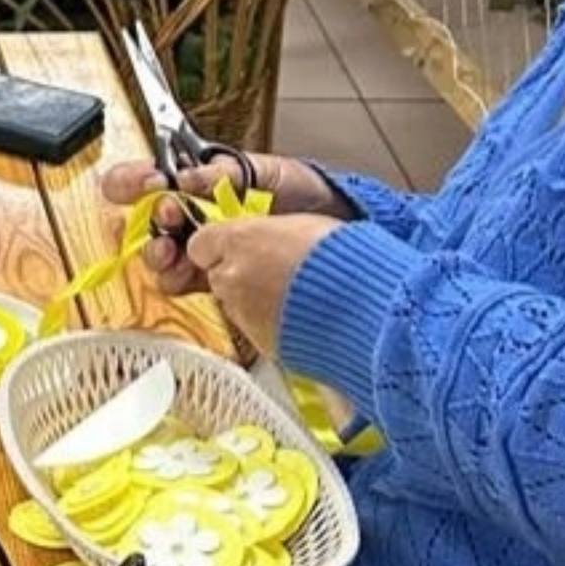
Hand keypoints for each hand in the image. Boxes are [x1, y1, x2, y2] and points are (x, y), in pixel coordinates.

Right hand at [99, 150, 355, 300]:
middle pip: (147, 221)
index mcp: (197, 184)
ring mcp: (199, 249)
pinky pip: (181, 282)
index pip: (150, 180)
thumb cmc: (304, 192)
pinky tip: (189, 273)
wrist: (335, 227)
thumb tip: (187, 179)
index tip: (151, 183)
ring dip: (159, 253)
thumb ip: (224, 174)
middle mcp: (191, 217)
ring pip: (159, 255)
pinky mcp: (212, 278)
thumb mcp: (265, 171)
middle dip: (151, 220)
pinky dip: (179, 279)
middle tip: (169, 217)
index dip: (137, 181)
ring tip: (173, 251)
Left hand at [178, 210, 341, 355]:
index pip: (200, 243)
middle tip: (275, 271)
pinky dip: (270, 321)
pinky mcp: (257, 340)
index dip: (219, 246)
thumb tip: (262, 238)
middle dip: (239, 274)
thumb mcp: (303, 225)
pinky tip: (298, 316)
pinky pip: (255, 327)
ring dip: (255, 299)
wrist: (364, 305)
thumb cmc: (343, 257)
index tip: (239, 246)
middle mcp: (232, 277)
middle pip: (218, 275)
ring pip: (235, 303)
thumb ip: (267, 233)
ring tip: (294, 295)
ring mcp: (241, 312)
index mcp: (240, 241)